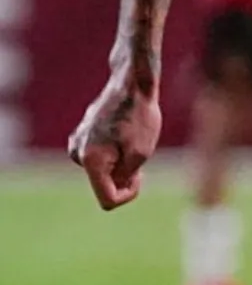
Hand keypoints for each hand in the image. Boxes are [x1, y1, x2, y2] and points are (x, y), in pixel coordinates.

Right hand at [69, 78, 161, 209]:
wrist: (131, 84)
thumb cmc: (139, 116)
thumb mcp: (141, 153)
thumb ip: (126, 176)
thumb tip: (114, 186)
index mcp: (90, 161)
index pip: (108, 199)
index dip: (128, 195)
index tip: (141, 176)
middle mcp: (77, 155)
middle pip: (105, 184)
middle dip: (125, 175)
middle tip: (140, 150)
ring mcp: (77, 145)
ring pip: (104, 169)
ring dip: (121, 161)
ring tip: (132, 136)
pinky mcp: (82, 137)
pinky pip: (101, 156)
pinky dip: (116, 151)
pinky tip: (124, 131)